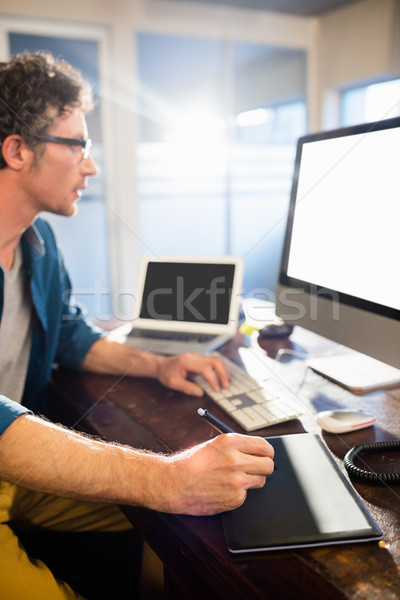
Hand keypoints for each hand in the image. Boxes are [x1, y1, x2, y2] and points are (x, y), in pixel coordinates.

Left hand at [155, 353, 228, 395]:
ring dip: (224, 371)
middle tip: (226, 387)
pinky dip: (220, 369)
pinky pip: (214, 362)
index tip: (217, 390)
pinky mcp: (201, 359)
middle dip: (223, 374)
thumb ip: (187, 388)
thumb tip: (200, 393)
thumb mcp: (173, 383)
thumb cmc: (166, 373)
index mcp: (187, 361)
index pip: (205, 368)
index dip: (213, 380)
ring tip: (226, 383)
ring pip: (217, 360)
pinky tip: (223, 378)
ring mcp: (199, 356)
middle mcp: (195, 357)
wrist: (162, 365)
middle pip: (215, 361)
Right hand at [157, 434, 274, 514]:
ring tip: (235, 479)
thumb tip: (258, 451)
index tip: (265, 455)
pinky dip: (238, 493)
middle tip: (256, 468)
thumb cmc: (191, 463)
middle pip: (268, 464)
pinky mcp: (235, 498)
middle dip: (264, 466)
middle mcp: (235, 460)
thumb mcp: (214, 445)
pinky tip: (223, 489)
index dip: (267, 452)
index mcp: (230, 442)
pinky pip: (246, 494)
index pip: (264, 446)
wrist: (173, 484)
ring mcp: (236, 480)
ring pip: (261, 480)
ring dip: (252, 480)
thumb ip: (236, 446)